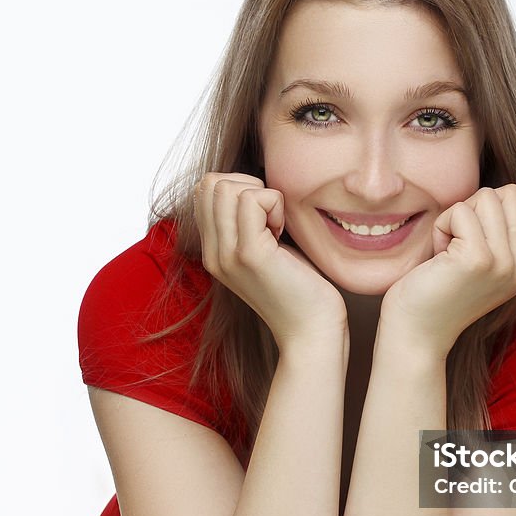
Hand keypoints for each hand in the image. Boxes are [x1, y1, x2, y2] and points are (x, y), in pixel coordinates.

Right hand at [193, 173, 346, 345]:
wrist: (312, 331)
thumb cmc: (300, 286)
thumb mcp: (266, 249)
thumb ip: (249, 222)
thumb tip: (252, 183)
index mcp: (214, 251)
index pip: (203, 190)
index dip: (238, 187)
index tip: (265, 216)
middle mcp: (213, 253)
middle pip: (210, 183)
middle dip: (249, 186)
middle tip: (273, 219)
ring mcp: (227, 255)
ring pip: (226, 188)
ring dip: (262, 196)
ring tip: (277, 228)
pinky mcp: (250, 255)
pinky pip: (253, 200)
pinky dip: (275, 204)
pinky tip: (284, 233)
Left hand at [380, 184, 515, 357]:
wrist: (416, 333)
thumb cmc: (440, 290)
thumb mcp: (486, 261)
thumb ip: (503, 232)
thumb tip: (506, 191)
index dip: (492, 210)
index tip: (472, 242)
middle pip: (510, 194)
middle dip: (476, 208)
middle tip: (458, 244)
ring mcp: (505, 263)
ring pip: (486, 197)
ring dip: (457, 218)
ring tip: (448, 253)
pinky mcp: (478, 259)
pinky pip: (460, 211)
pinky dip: (441, 226)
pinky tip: (438, 257)